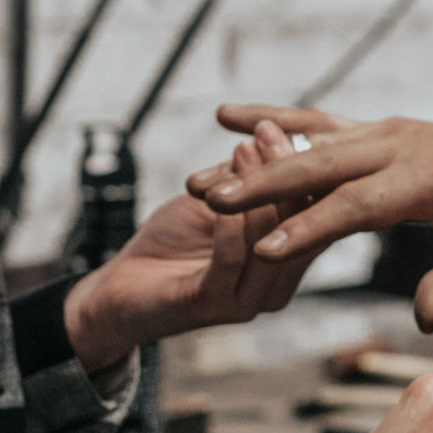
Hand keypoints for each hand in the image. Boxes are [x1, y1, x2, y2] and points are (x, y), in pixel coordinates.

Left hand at [64, 122, 322, 373]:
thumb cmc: (173, 242)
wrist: (122, 286)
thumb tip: (271, 133)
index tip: (282, 126)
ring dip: (255, 189)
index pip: (310, 213)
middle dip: (283, 172)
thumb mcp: (218, 201)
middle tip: (268, 131)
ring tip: (243, 149)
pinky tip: (221, 192)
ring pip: (267, 239)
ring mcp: (248, 300)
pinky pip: (231, 258)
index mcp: (285, 262)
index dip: (300, 169)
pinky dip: (228, 221)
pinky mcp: (215, 305)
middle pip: (297, 225)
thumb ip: (248, 182)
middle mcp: (275, 285)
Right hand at [185, 104, 432, 332]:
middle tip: (207, 198)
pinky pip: (320, 122)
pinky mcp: (381, 131)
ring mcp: (389, 131)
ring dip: (254, 160)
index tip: (265, 248)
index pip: (360, 205)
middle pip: (321, 164)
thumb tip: (425, 317)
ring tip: (197, 178)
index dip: (312, 226)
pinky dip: (275, 118)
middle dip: (262, 184)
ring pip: (310, 141)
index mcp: (431, 177)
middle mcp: (403, 143)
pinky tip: (227, 116)